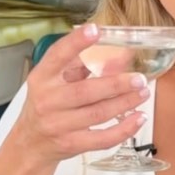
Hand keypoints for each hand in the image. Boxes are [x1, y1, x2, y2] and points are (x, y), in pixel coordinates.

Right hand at [12, 25, 150, 164]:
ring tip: (143, 93)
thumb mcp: (55, 80)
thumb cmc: (48, 104)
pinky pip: (102, 139)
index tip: (95, 30)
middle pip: (84, 91)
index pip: (57, 56)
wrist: (31, 143)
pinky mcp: (71, 144)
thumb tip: (119, 55)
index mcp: (42, 77)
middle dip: (115, 84)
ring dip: (125, 102)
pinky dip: (124, 129)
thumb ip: (82, 65)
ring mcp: (58, 125)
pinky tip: (139, 118)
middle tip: (139, 78)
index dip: (76, 43)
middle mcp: (48, 100)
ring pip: (98, 113)